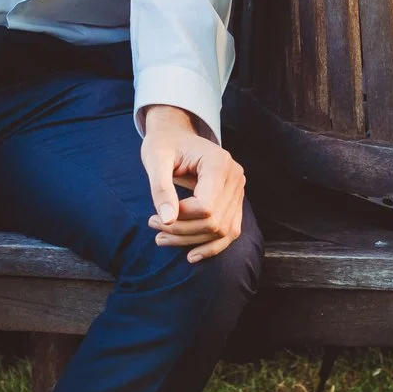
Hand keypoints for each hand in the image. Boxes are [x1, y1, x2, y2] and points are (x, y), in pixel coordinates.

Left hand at [139, 104, 247, 263]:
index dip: (181, 218)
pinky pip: (230, 231)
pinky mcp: (235, 201)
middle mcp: (235, 176)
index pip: (206, 207)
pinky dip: (212, 246)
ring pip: (223, 231)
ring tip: (162, 239)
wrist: (176, 135)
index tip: (155, 215)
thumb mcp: (155, 160)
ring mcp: (239, 190)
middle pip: (214, 222)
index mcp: (219, 163)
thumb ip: (161, 189)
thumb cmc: (163, 145)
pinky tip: (191, 255)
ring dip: (192, 241)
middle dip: (182, 231)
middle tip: (153, 226)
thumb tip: (167, 221)